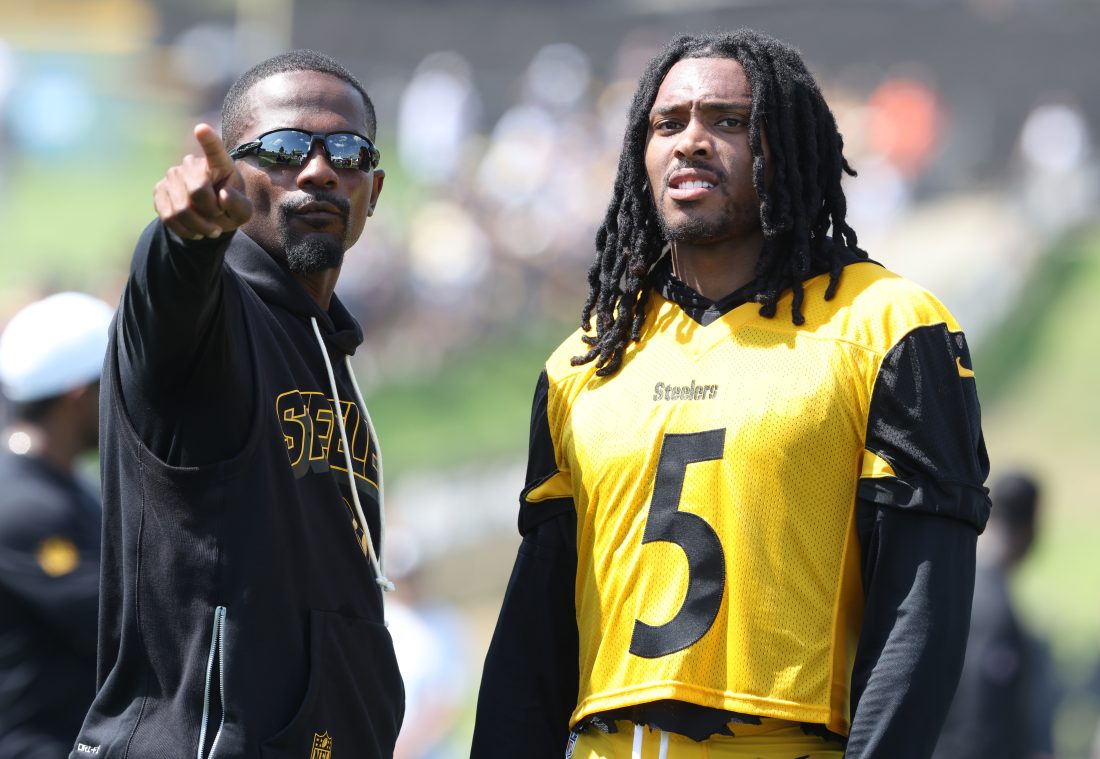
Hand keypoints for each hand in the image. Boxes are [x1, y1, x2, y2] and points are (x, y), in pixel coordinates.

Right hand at [154, 123, 252, 240]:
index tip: (202, 129)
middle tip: (219, 217)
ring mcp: (173, 175)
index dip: (208, 140)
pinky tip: (195, 230)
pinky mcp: (159, 190)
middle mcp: (192, 164)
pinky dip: (184, 230)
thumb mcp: (243, 212)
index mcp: (219, 164)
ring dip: (199, 226)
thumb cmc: (229, 208)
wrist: (209, 217)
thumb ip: (239, 205)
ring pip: (181, 209)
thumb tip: (223, 196)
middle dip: (211, 212)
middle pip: (197, 191)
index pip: (214, 150)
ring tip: (210, 229)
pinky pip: (168, 216)